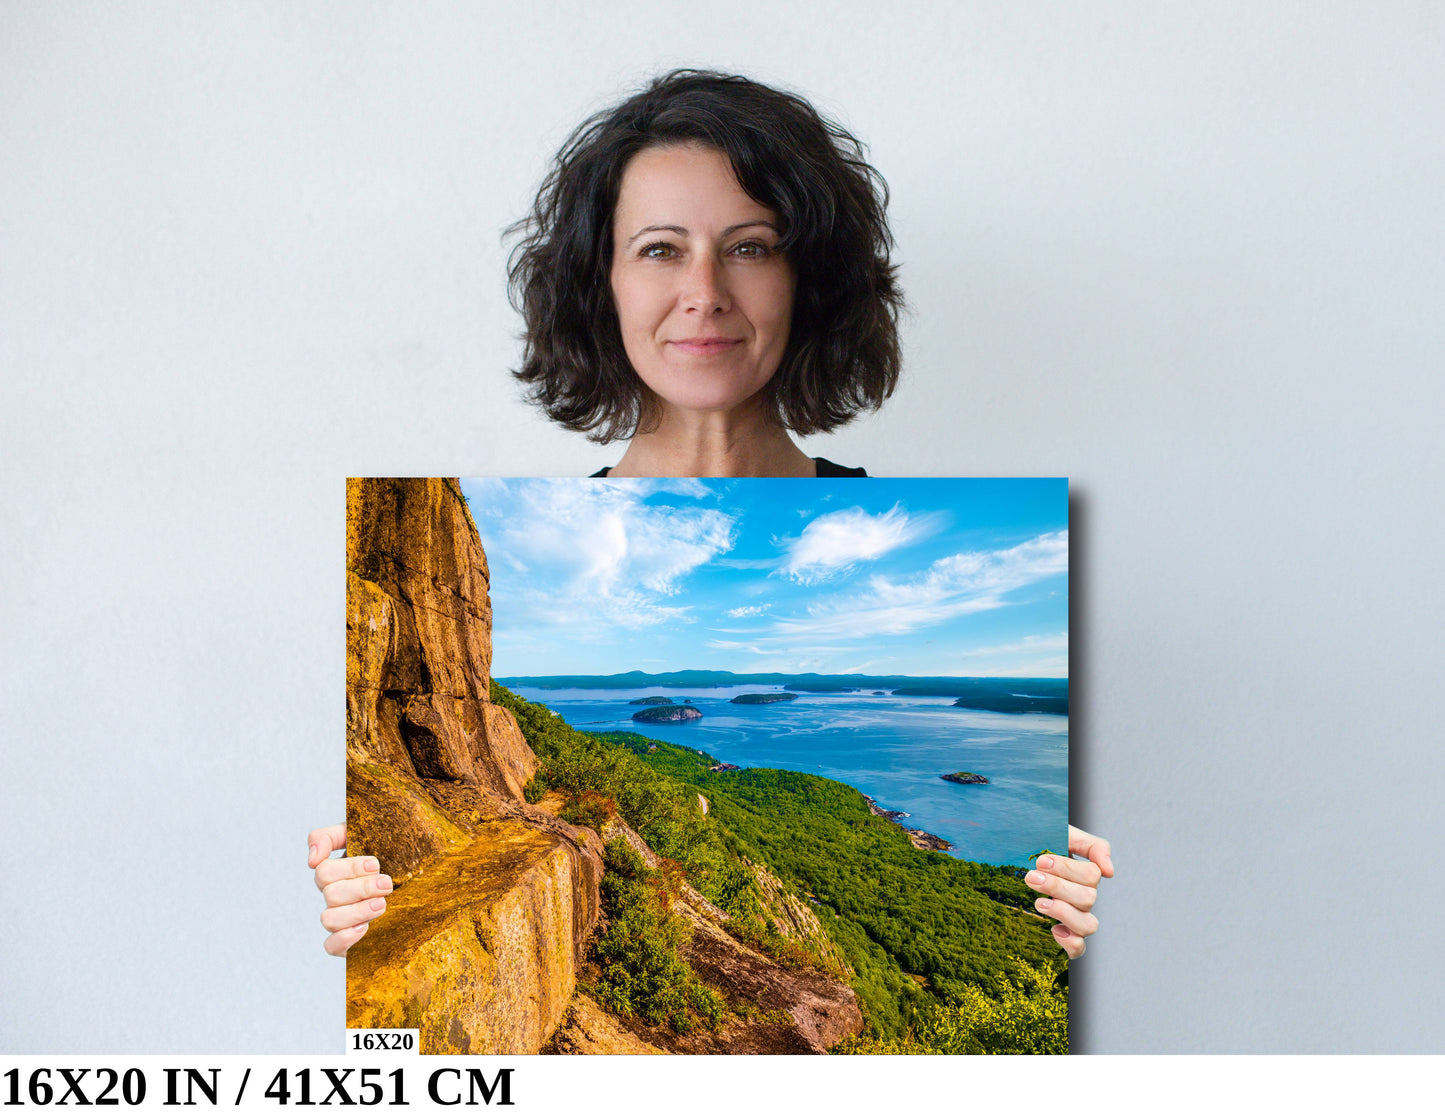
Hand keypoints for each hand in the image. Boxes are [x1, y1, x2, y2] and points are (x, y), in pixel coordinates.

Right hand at [308, 824, 392, 956]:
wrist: (423, 881)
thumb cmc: (391, 853)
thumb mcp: (363, 835)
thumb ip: (330, 836)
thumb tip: (312, 859)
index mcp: (336, 873)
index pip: (323, 870)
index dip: (349, 868)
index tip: (375, 864)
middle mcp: (335, 897)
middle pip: (331, 894)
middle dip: (362, 888)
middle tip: (387, 884)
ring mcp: (341, 919)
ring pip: (329, 919)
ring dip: (357, 911)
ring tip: (383, 904)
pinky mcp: (349, 942)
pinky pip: (331, 946)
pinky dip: (345, 938)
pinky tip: (366, 928)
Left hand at [1025, 825, 1113, 959]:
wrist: (1014, 853)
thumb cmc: (1040, 844)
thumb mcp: (1065, 834)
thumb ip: (1092, 846)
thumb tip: (1110, 872)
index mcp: (1085, 875)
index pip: (1092, 876)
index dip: (1067, 869)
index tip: (1041, 860)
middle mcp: (1083, 897)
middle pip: (1088, 899)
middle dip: (1057, 887)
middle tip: (1032, 877)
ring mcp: (1074, 917)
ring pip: (1088, 925)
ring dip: (1063, 912)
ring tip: (1038, 902)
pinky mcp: (1063, 934)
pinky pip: (1078, 949)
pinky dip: (1070, 942)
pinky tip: (1053, 929)